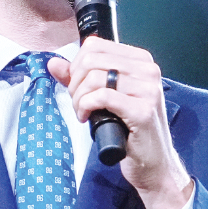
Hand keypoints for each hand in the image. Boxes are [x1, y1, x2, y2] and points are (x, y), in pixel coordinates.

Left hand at [48, 36, 192, 208]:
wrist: (153, 163)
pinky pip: (102, 97)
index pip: (94, 45)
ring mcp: (148, 89)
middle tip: (77, 102)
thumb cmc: (129, 130)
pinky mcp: (143, 110)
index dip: (76, 65)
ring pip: (94, 78)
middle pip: (92, 60)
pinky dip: (85, 107)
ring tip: (82, 112)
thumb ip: (79, 79)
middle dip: (75, 82)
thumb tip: (54, 64)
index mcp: (140, 61)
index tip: (76, 86)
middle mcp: (148, 70)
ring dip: (79, 98)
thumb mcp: (104, 98)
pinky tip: (86, 118)